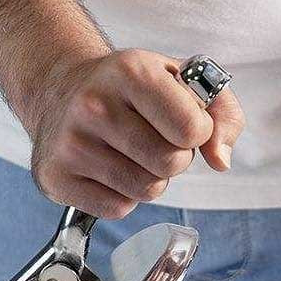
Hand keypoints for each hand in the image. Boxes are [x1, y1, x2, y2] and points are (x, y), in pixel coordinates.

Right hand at [25, 49, 244, 218]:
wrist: (60, 90)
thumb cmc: (132, 90)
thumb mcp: (183, 81)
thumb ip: (223, 115)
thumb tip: (221, 161)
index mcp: (131, 72)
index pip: (192, 129)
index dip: (198, 132)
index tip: (183, 122)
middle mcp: (94, 105)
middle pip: (170, 164)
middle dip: (175, 158)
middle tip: (154, 138)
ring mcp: (71, 144)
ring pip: (147, 190)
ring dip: (151, 178)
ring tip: (131, 152)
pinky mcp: (57, 178)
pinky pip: (119, 208)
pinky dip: (123, 196)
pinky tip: (109, 168)